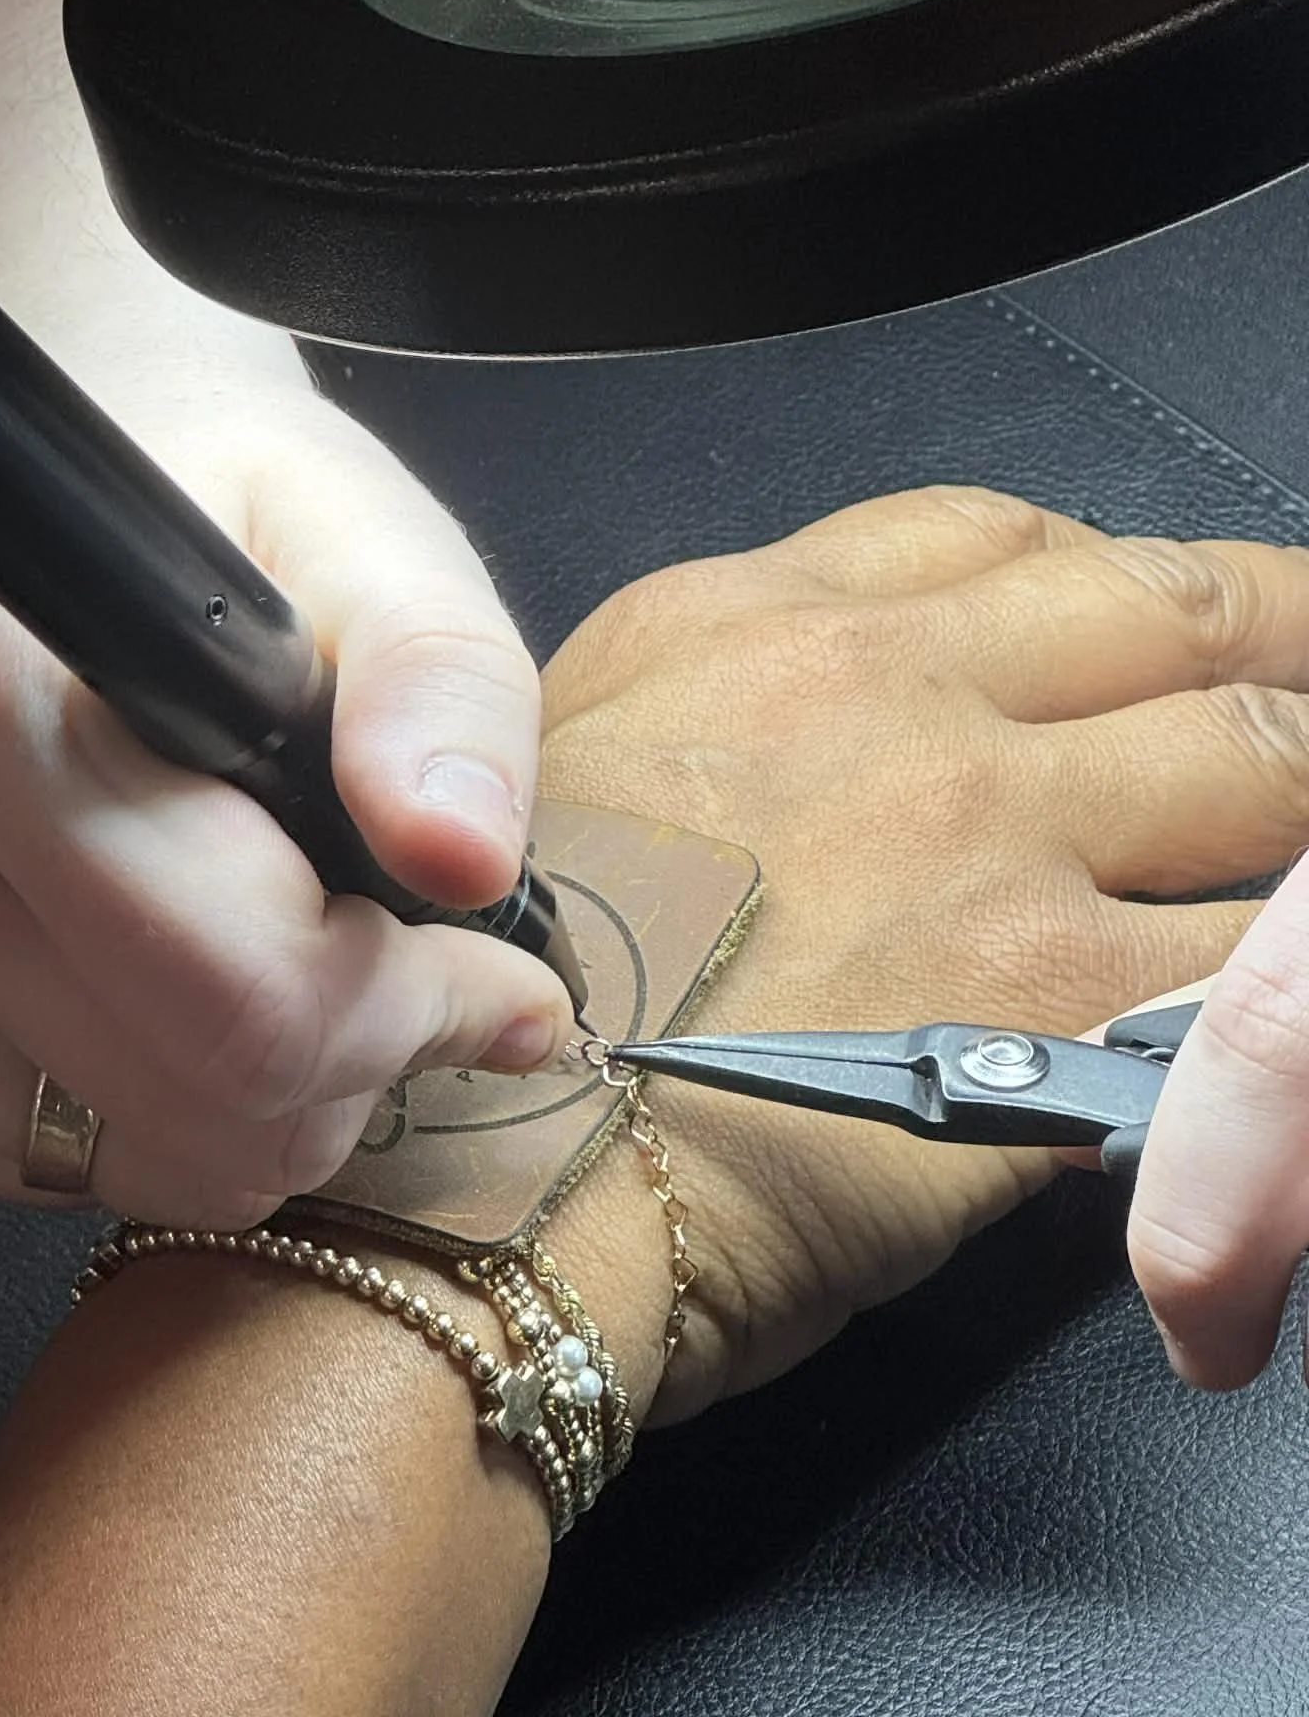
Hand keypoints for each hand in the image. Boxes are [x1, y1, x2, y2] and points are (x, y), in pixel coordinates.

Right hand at [0, 386, 572, 1225]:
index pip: (244, 992)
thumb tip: (462, 857)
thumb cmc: (227, 531)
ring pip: (151, 1167)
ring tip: (292, 955)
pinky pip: (76, 1174)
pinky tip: (185, 987)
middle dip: (359, 1060)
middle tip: (398, 957)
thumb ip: (438, 684)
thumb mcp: (375, 549)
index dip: (408, 1003)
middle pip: (206, 1113)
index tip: (493, 967)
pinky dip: (183, 1115)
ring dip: (280, 1102)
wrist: (46, 545)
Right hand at [541, 488, 1308, 1422]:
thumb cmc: (490, 1020)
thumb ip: (703, 737)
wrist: (488, 1180)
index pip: (991, 536)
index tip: (1147, 606)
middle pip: (1165, 602)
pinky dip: (1299, 946)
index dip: (1105, 564)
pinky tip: (1298, 970)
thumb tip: (814, 766)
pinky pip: (1258, 945)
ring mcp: (986, 830)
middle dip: (1283, 622)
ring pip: (1255, 753)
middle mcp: (885, 696)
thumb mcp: (554, 795)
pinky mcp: (1055, 989)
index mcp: (754, 633)